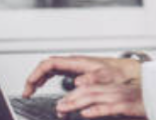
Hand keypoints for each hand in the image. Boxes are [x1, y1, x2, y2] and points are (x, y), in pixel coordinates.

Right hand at [22, 55, 140, 97]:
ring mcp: (74, 67)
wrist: (129, 70)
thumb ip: (93, 79)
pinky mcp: (77, 72)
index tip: (29, 85)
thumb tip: (77, 82)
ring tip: (31, 92)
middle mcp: (74, 63)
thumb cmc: (119, 71)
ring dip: (38, 79)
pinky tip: (43, 87)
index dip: (37, 73)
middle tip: (27, 93)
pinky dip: (46, 79)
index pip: (50, 63)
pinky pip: (56, 73)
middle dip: (33, 78)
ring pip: (50, 70)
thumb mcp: (107, 76)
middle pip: (46, 66)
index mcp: (77, 63)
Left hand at [55, 82, 145, 118]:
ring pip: (96, 96)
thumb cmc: (146, 107)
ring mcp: (125, 97)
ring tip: (64, 109)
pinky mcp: (131, 106)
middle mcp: (118, 91)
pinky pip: (112, 107)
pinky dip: (97, 110)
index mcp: (116, 90)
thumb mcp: (125, 106)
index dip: (73, 96)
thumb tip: (88, 112)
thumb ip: (108, 106)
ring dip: (77, 103)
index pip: (90, 88)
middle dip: (71, 99)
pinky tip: (86, 113)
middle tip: (58, 107)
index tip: (62, 105)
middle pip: (90, 90)